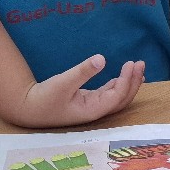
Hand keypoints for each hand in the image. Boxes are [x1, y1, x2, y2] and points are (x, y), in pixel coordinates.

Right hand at [21, 54, 144, 126]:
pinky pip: (108, 94)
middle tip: (141, 63)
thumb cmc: (44, 98)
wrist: (28, 109)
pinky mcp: (87, 101)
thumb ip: (82, 71)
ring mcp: (92, 107)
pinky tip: (123, 76)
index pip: (117, 96)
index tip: (131, 63)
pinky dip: (118, 85)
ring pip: (117, 97)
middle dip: (134, 82)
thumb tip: (102, 58)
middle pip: (122, 99)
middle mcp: (95, 110)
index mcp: (92, 109)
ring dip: (128, 84)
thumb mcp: (62, 82)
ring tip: (138, 69)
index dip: (127, 81)